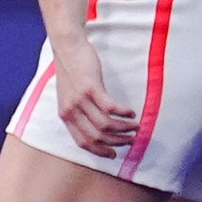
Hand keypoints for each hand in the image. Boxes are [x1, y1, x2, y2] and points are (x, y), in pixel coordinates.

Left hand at [52, 37, 138, 157]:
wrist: (67, 47)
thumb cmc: (71, 70)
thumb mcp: (69, 95)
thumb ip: (78, 111)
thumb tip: (96, 126)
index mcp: (65, 115)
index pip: (82, 142)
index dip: (100, 150)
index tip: (114, 154)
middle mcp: (71, 110)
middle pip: (96, 136)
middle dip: (116, 142)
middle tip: (131, 139)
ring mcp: (80, 99)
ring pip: (105, 125)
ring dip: (123, 128)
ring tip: (135, 126)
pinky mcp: (90, 87)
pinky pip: (110, 108)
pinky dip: (123, 113)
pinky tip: (131, 112)